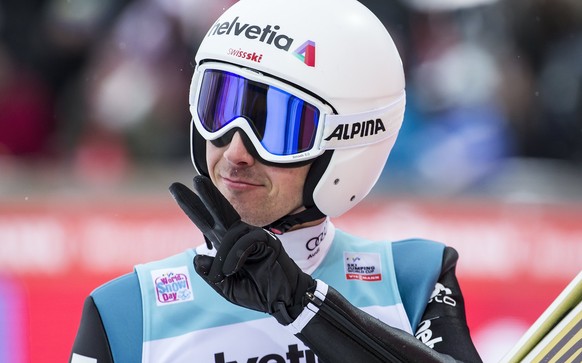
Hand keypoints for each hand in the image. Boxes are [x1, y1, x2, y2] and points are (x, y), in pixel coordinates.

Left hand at [169, 175, 314, 324]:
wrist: (283, 301)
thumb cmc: (258, 293)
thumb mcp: (227, 288)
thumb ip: (211, 275)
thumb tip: (197, 258)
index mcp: (227, 246)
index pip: (207, 222)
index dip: (193, 206)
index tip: (175, 190)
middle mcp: (239, 237)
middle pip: (219, 211)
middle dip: (205, 196)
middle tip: (194, 179)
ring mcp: (254, 237)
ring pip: (231, 232)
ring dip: (223, 255)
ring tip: (225, 274)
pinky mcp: (266, 241)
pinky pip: (244, 241)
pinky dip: (235, 256)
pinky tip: (233, 270)